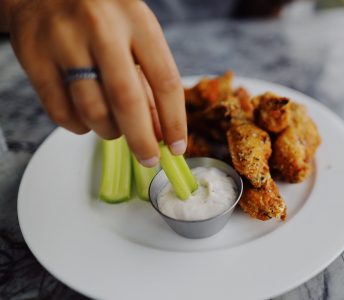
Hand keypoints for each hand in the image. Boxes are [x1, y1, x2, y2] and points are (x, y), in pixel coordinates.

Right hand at [3, 0, 186, 165]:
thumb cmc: (103, 16)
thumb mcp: (136, 34)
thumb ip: (149, 80)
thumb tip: (161, 133)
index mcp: (137, 20)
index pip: (165, 81)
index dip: (175, 121)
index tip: (178, 147)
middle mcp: (101, 29)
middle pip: (126, 101)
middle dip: (142, 140)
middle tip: (150, 159)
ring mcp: (63, 41)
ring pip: (92, 110)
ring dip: (110, 132)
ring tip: (115, 128)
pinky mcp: (33, 56)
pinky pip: (60, 112)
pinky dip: (79, 127)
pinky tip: (87, 119)